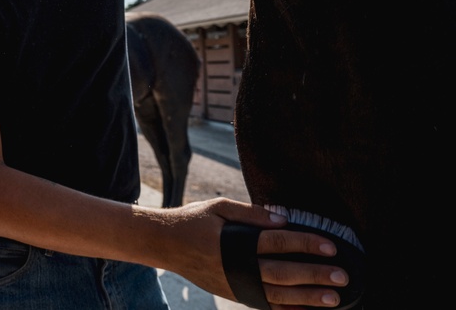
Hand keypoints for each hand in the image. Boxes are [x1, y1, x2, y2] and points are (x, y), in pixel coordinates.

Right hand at [144, 198, 347, 308]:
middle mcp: (238, 267)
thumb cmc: (193, 221)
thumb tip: (283, 219)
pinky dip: (288, 309)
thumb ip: (251, 214)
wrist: (165, 245)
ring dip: (307, 297)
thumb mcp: (218, 207)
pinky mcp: (235, 294)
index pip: (278, 242)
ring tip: (333, 299)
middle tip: (342, 276)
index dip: (306, 243)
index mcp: (236, 242)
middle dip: (314, 275)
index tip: (331, 246)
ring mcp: (237, 285)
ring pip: (278, 295)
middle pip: (283, 272)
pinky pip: (266, 305)